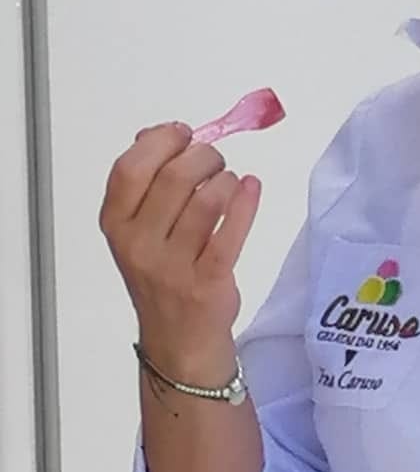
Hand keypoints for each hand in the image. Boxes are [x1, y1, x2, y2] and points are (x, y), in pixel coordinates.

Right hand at [99, 121, 261, 377]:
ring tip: (230, 181)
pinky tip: (251, 186)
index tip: (183, 134)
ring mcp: (173, 265)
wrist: (179, 338)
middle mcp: (138, 243)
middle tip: (215, 161)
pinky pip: (231, 231)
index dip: (161, 142)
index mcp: (116, 224)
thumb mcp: (139, 229)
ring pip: (206, 201)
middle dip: (204, 157)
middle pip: (174, 179)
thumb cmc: (163, 272)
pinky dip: (246, 201)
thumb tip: (157, 133)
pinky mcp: (208, 280)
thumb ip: (145, 181)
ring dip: (226, 180)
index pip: (130, 168)